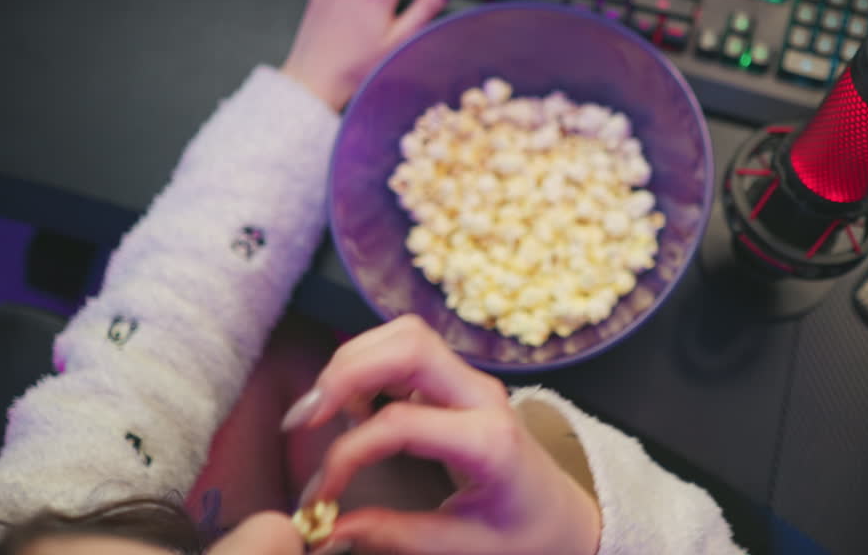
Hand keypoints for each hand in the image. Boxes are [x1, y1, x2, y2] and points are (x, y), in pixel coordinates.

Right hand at [282, 315, 601, 554]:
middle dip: (344, 372)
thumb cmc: (523, 534)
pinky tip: (352, 404)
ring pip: (406, 334)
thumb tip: (327, 534)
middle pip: (408, 344)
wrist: (565, 516)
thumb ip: (392, 536)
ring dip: (353, 361)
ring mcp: (473, 381)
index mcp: (490, 441)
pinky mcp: (459, 381)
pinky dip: (370, 362)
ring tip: (323, 412)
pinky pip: (409, 347)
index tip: (320, 497)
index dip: (347, 455)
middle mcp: (484, 397)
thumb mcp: (463, 547)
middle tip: (303, 421)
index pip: (401, 424)